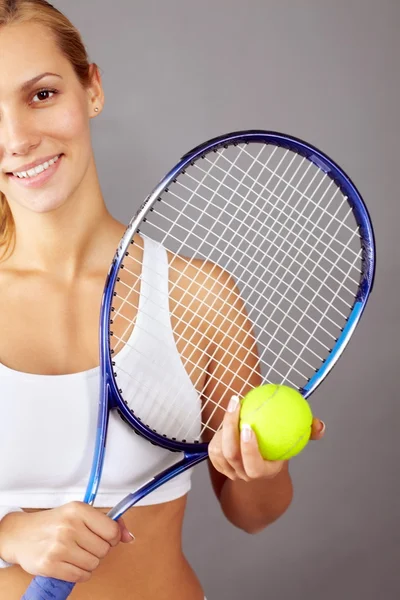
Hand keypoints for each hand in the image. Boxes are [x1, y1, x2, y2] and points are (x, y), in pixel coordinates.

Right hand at [0, 502, 132, 581]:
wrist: (21, 534)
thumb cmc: (54, 523)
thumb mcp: (80, 513)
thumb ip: (108, 522)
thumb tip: (129, 537)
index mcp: (78, 510)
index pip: (112, 531)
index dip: (112, 537)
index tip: (104, 537)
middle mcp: (69, 527)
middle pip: (104, 550)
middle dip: (98, 550)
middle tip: (85, 545)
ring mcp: (59, 546)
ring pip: (94, 564)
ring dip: (89, 562)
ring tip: (76, 553)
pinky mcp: (50, 565)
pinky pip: (81, 576)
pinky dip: (80, 573)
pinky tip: (71, 563)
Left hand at [208, 394, 325, 481]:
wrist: (263, 468)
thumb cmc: (281, 450)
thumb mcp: (295, 443)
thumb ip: (308, 433)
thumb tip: (320, 425)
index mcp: (263, 472)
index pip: (253, 465)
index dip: (248, 448)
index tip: (249, 425)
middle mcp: (245, 474)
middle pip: (231, 455)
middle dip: (230, 430)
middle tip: (236, 405)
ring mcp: (230, 471)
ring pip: (219, 451)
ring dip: (223, 427)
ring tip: (233, 404)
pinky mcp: (219, 464)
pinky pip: (213, 448)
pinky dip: (218, 432)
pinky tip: (229, 411)